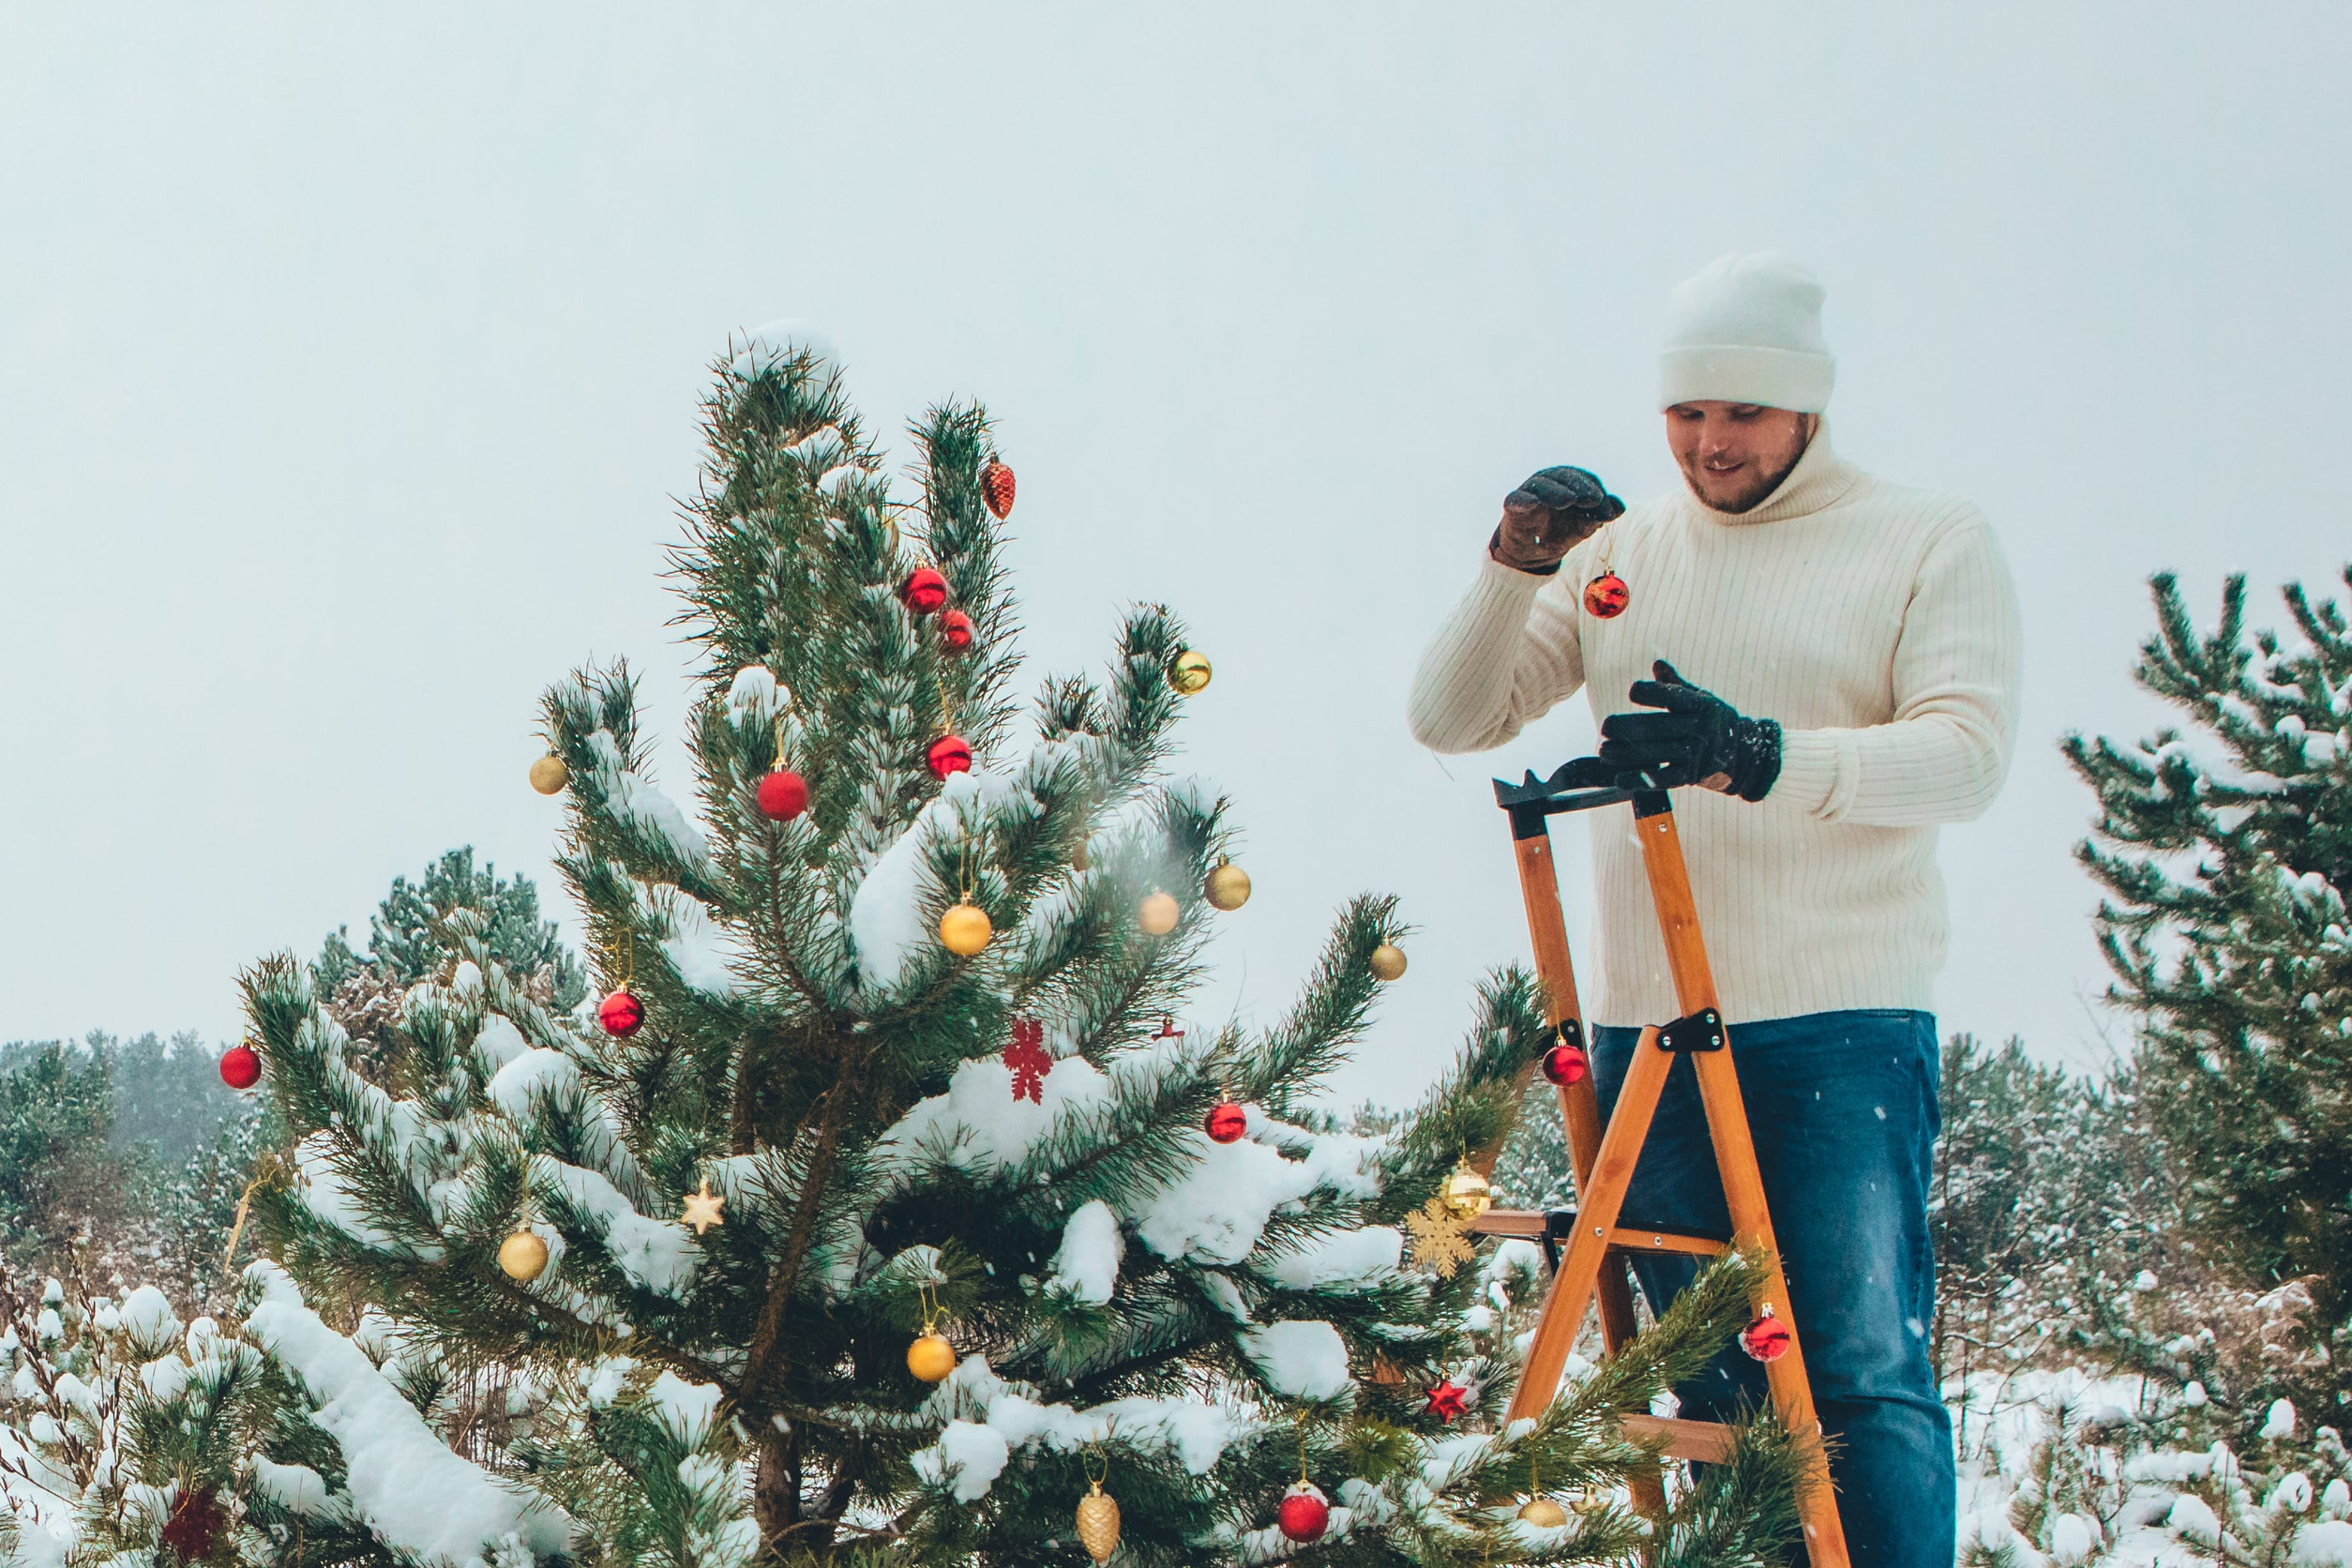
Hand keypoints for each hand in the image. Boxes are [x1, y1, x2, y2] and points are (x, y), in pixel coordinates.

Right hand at [1489, 465, 1624, 573]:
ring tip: (1569, 500)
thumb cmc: (1559, 533)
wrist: (1531, 554)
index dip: (1597, 492)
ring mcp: (1530, 492)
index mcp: (1567, 484)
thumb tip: (1619, 507)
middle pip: (1564, 477)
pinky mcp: (1513, 505)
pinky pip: (1517, 499)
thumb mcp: (1583, 527)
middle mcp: (1549, 483)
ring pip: (1542, 485)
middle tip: (1593, 499)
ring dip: (1556, 491)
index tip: (1607, 511)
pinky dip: (1524, 499)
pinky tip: (1534, 503)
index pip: (1584, 481)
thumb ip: (1599, 516)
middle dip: (1580, 487)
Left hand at [1597, 660, 1782, 800]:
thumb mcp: (1701, 699)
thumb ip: (1675, 685)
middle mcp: (1700, 729)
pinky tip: (1620, 778)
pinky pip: (1663, 778)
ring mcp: (1696, 754)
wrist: (1747, 755)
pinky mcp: (1691, 776)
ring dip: (1627, 754)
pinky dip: (1641, 779)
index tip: (1632, 691)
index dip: (1653, 693)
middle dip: (1629, 727)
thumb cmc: (1715, 722)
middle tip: (1605, 726)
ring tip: (1604, 750)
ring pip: (1657, 753)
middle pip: (1659, 727)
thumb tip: (1657, 664)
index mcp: (1701, 706)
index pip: (1674, 697)